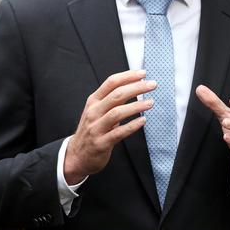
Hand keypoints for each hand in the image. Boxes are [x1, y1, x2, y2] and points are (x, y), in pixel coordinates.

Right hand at [64, 70, 155, 184]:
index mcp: (93, 101)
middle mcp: (93, 112)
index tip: (143, 73)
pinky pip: (118, 133)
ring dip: (136, 106)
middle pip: (116, 95)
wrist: (77, 155)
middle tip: (152, 85)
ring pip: (117, 113)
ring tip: (150, 103)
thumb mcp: (97, 111)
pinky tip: (143, 121)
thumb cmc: (93, 129)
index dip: (128, 76)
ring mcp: (96, 127)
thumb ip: (112, 99)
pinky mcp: (101, 143)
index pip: (111, 83)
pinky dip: (132, 126)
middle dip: (136, 88)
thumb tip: (134, 85)